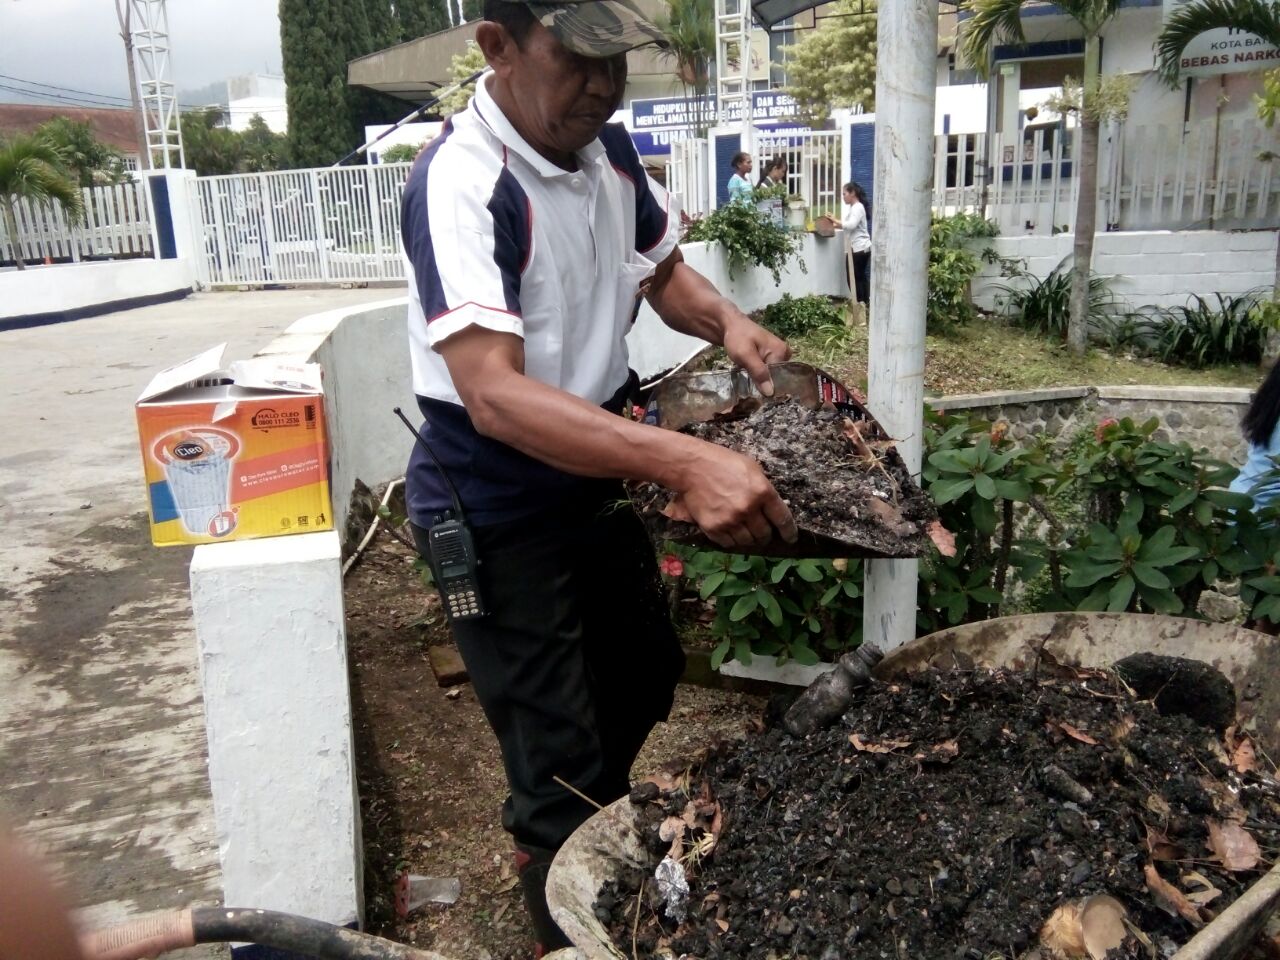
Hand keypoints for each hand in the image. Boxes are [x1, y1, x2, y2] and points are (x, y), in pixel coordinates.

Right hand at [669, 442, 797, 550]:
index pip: (782, 519)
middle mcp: (748, 508)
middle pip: (764, 534)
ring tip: (745, 532)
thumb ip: (764, 489)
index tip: (790, 539)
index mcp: (762, 491)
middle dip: (765, 535)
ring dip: (748, 539)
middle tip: (762, 533)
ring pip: (747, 541)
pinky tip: (730, 531)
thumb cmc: (724, 463)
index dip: (788, 532)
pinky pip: (728, 543)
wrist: (692, 467)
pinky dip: (731, 540)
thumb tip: (772, 509)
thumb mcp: (752, 469)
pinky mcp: (714, 528)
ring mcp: (730, 520)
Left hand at [721, 311, 790, 396]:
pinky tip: (750, 378)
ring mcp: (778, 355)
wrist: (729, 325)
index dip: (768, 388)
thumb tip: (770, 393)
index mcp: (782, 352)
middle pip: (776, 377)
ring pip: (770, 376)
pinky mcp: (770, 356)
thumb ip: (758, 372)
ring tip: (749, 383)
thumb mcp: (745, 355)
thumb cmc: (737, 337)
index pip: (779, 378)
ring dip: (760, 381)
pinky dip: (758, 376)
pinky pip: (767, 371)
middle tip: (750, 389)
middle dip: (764, 385)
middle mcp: (784, 354)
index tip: (756, 396)